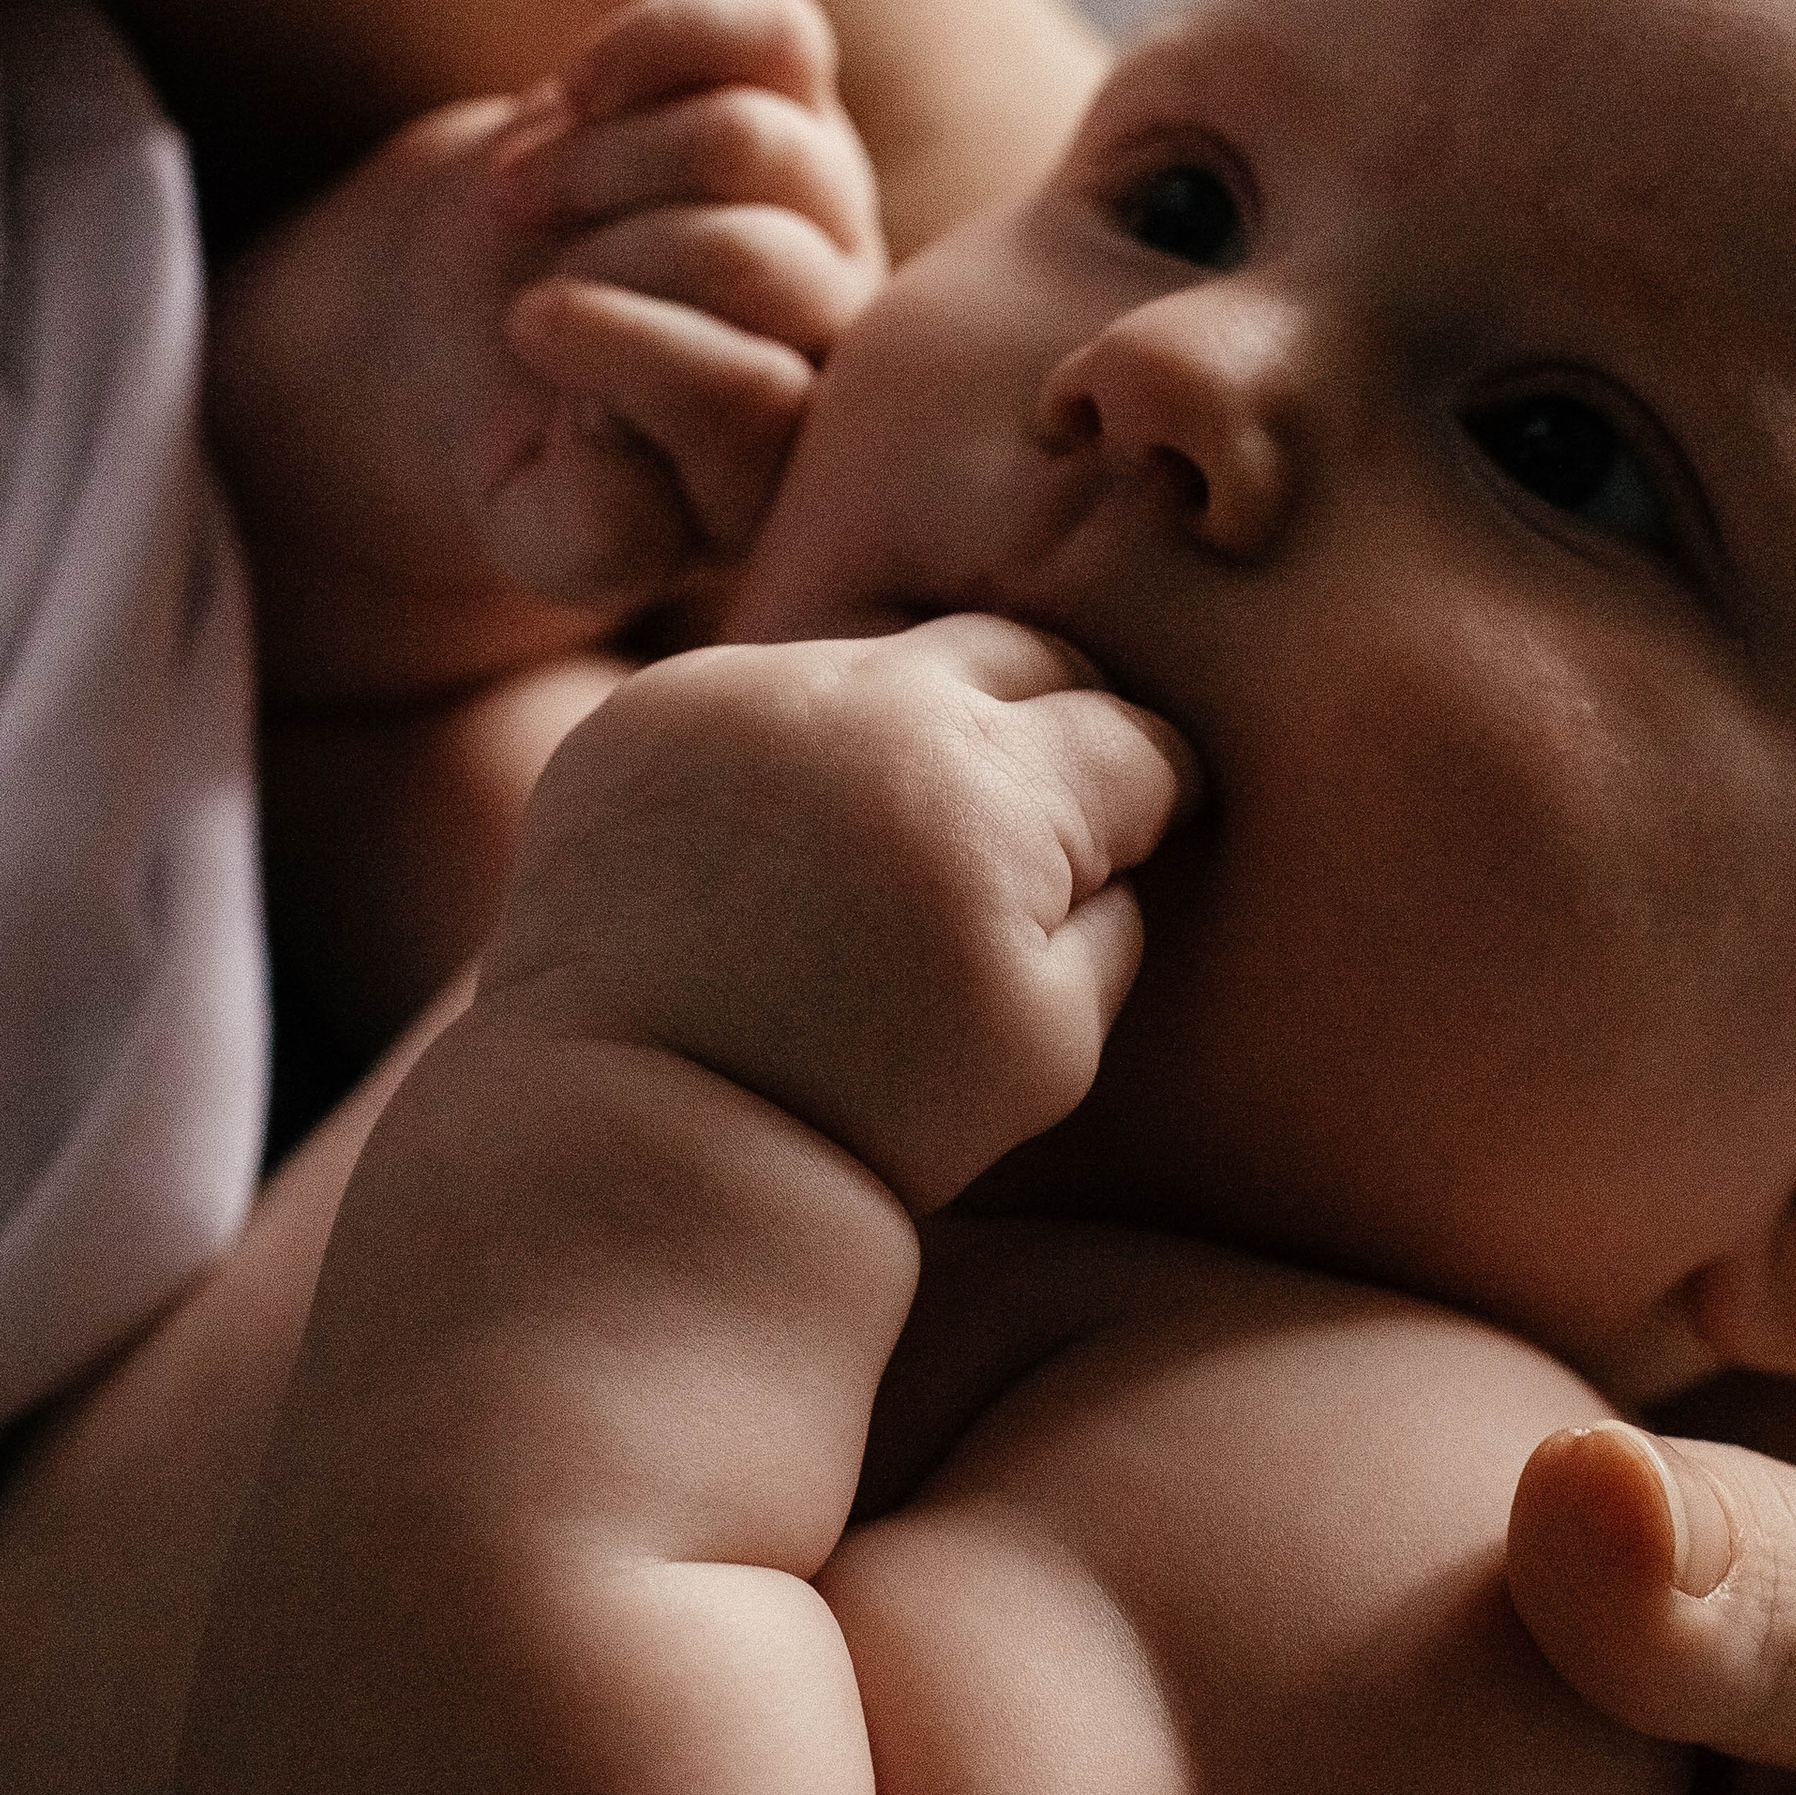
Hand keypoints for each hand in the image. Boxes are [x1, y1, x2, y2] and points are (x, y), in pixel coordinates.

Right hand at [207, 0, 885, 694]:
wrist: (491, 322)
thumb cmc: (531, 441)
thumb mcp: (537, 524)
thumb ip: (594, 534)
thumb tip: (623, 435)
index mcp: (795, 454)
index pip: (753, 398)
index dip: (626, 357)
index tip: (531, 338)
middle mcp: (840, 326)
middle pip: (750, 261)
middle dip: (603, 259)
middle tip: (522, 274)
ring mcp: (829, 196)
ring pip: (742, 142)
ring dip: (596, 162)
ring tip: (520, 198)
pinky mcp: (793, 86)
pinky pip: (764, 29)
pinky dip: (649, 45)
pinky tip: (574, 93)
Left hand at [479, 614, 1197, 1209]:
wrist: (638, 1139)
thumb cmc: (866, 1113)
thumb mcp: (1050, 1048)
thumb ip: (1114, 923)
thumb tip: (1121, 849)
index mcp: (988, 787)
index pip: (1130, 741)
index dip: (1157, 795)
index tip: (1151, 833)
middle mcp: (867, 702)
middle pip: (1017, 655)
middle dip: (1054, 720)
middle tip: (1046, 810)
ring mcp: (744, 692)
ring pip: (884, 663)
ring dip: (914, 729)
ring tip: (900, 843)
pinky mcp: (648, 712)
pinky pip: (762, 693)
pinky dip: (795, 746)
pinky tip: (785, 845)